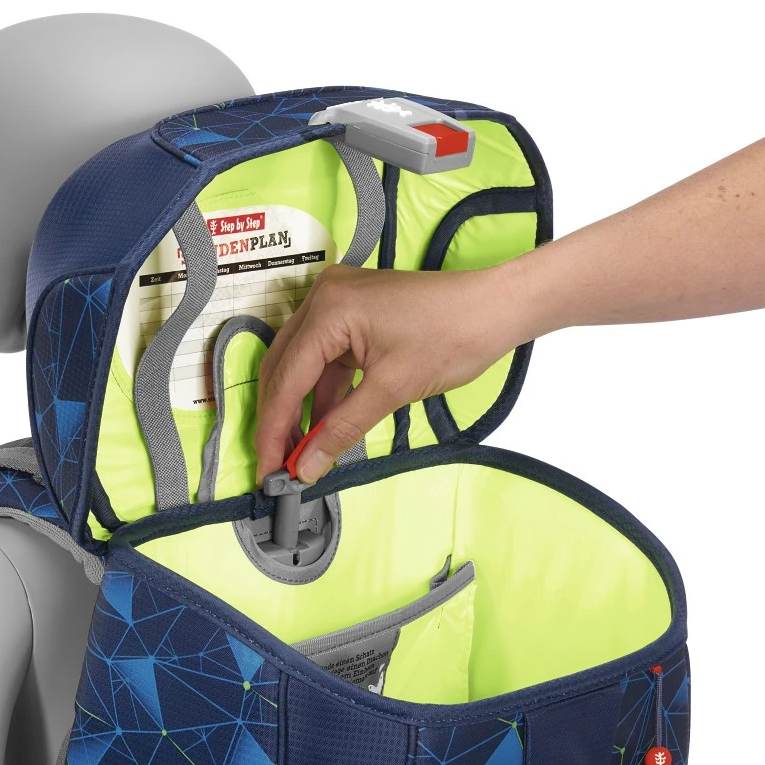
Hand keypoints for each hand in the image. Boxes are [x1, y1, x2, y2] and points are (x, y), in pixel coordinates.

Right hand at [255, 262, 529, 482]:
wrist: (496, 308)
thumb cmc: (455, 334)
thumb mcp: (392, 389)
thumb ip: (341, 429)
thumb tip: (307, 465)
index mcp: (329, 309)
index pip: (286, 378)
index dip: (274, 429)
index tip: (269, 467)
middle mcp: (324, 298)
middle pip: (283, 369)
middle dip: (280, 420)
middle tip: (277, 464)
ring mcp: (337, 302)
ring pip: (300, 366)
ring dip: (300, 409)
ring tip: (299, 452)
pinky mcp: (352, 314)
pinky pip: (324, 359)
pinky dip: (323, 393)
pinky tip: (322, 427)